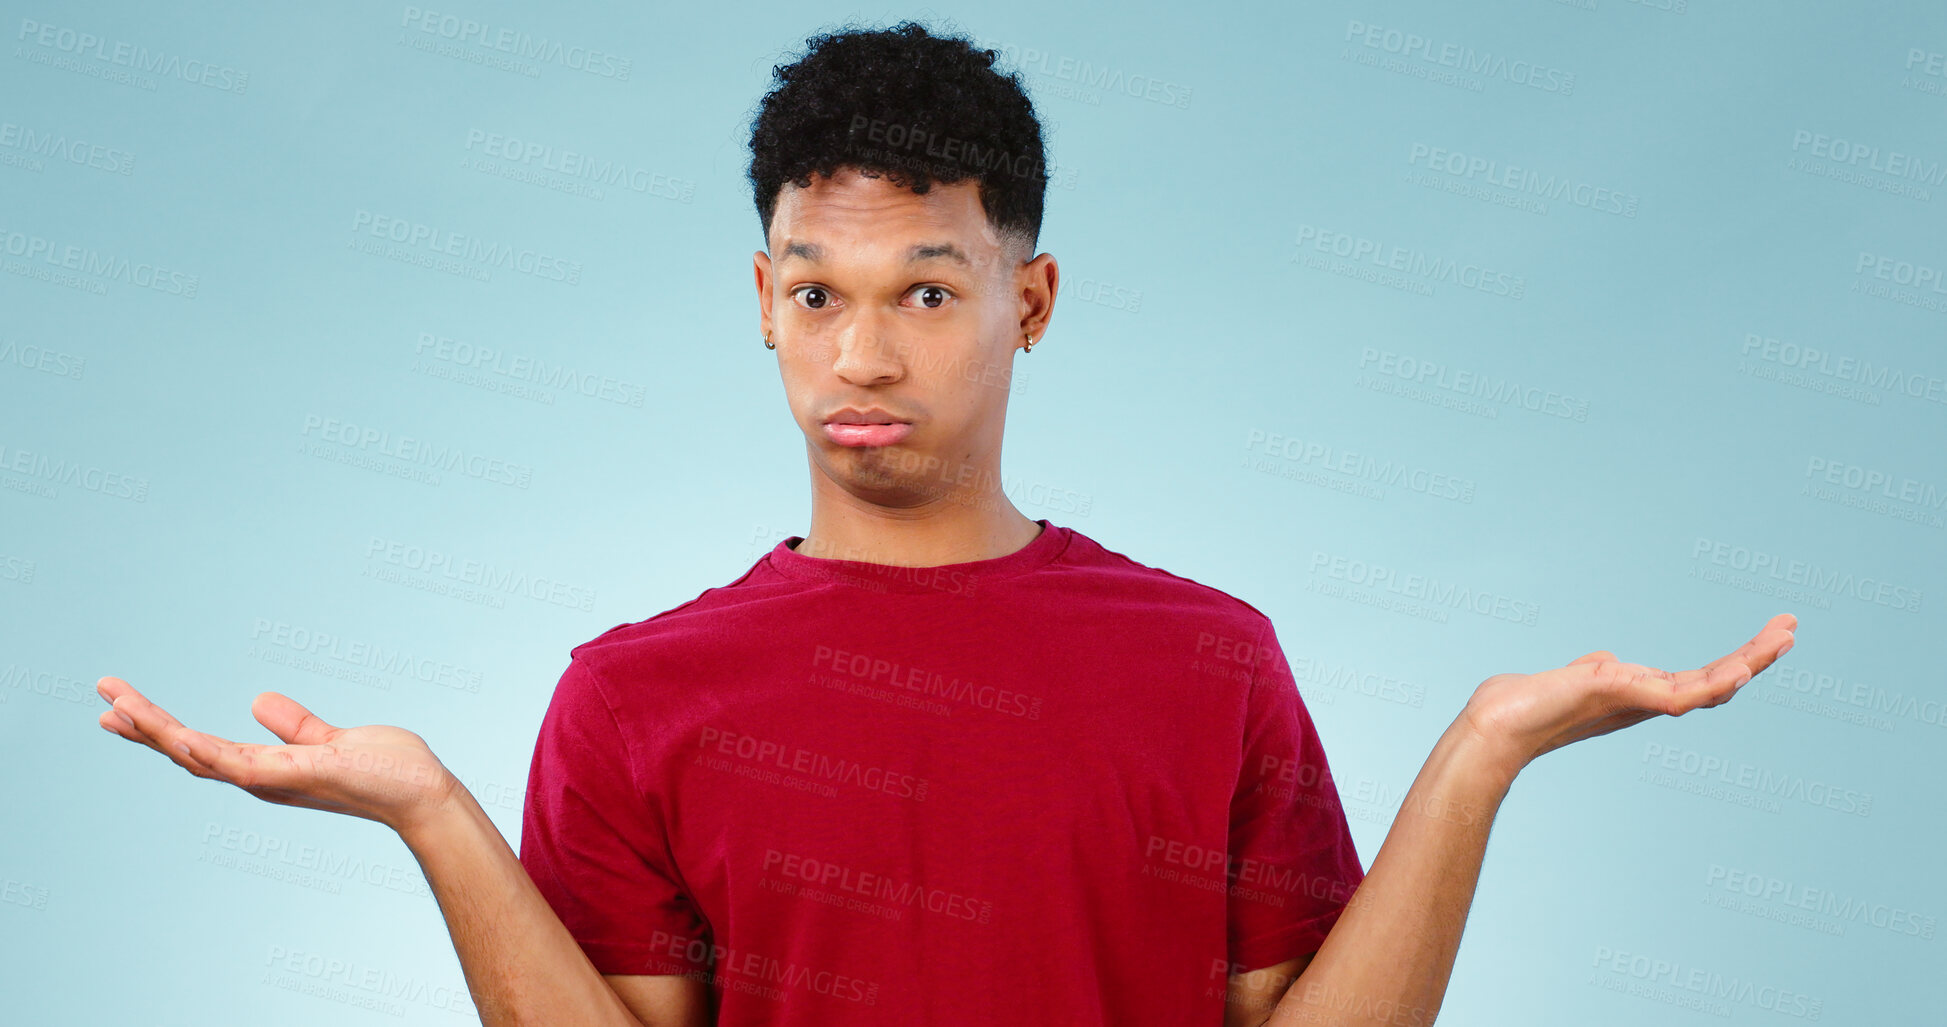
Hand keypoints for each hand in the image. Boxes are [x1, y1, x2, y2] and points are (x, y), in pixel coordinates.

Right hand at [94, 676, 460, 836]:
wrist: (424, 793)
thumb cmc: (386, 770)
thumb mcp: (330, 738)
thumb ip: (295, 725)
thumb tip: (257, 701)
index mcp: (267, 767)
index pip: (200, 748)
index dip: (159, 730)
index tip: (120, 708)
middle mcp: (262, 779)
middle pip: (187, 754)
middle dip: (143, 728)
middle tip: (102, 699)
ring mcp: (275, 781)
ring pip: (201, 757)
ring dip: (158, 732)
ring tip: (118, 705)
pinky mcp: (297, 774)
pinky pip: (241, 765)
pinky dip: (206, 753)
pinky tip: (175, 736)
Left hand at [1458, 613, 1797, 770]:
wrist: (1497, 724)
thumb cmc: (1527, 704)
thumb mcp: (1574, 677)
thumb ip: (1598, 670)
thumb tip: (1608, 662)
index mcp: (1638, 695)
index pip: (1699, 678)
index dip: (1734, 660)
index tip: (1767, 635)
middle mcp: (1644, 702)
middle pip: (1715, 680)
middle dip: (1755, 655)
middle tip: (1791, 628)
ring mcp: (1637, 703)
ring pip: (1707, 687)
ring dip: (1748, 663)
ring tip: (1782, 640)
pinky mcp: (1623, 699)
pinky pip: (1678, 697)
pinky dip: (1711, 686)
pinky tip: (1740, 672)